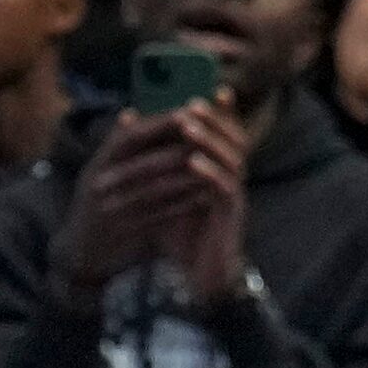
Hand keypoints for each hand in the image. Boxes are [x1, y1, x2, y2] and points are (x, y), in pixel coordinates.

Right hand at [49, 109, 208, 298]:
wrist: (79, 251)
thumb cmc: (95, 205)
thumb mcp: (95, 174)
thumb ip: (113, 147)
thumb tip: (130, 113)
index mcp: (96, 166)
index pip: (129, 138)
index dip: (159, 125)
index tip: (188, 113)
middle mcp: (100, 186)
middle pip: (146, 164)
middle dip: (180, 151)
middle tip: (210, 140)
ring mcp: (112, 211)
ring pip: (156, 191)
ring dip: (187, 179)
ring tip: (214, 168)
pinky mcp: (126, 233)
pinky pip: (159, 215)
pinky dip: (183, 204)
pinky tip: (203, 196)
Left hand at [156, 96, 250, 303]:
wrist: (194, 279)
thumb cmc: (180, 236)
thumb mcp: (164, 196)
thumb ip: (155, 167)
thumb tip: (132, 133)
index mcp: (219, 172)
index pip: (225, 134)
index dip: (222, 112)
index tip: (211, 88)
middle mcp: (232, 180)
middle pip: (235, 140)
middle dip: (216, 119)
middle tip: (195, 102)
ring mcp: (233, 198)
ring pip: (232, 160)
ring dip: (211, 141)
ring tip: (190, 125)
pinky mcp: (229, 218)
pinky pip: (224, 190)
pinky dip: (209, 174)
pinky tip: (193, 163)